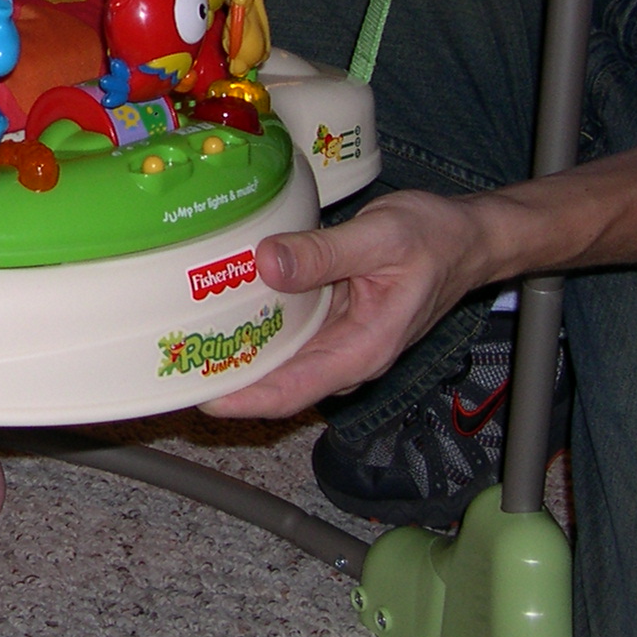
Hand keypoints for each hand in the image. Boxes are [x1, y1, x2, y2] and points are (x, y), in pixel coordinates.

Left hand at [200, 189, 501, 419]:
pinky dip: (254, 325)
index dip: (238, 398)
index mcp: (359, 351)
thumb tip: (266, 262)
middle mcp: (344, 357)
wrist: (468, 237)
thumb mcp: (380, 238)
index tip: (193, 392)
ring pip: (277, 360)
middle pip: (274, 384)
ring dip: (235, 351)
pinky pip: (286, 334)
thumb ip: (324, 253)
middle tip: (168, 358)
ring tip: (180, 336)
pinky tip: (221, 306)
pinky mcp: (331, 322)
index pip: (288, 392)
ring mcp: (336, 342)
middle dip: (223, 377)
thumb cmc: (433, 239)